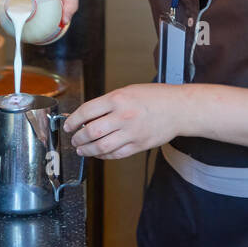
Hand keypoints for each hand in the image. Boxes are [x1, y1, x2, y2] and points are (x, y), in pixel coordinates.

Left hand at [64, 84, 181, 159]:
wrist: (179, 109)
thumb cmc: (155, 97)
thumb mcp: (128, 91)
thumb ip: (108, 103)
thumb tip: (88, 115)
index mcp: (117, 99)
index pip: (86, 111)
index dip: (73, 121)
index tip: (68, 125)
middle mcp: (123, 116)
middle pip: (91, 132)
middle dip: (78, 138)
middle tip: (74, 139)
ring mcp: (131, 133)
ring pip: (101, 147)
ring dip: (88, 150)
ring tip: (82, 149)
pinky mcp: (138, 145)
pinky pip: (116, 154)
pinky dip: (104, 155)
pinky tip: (99, 153)